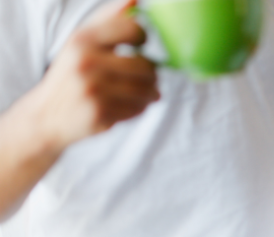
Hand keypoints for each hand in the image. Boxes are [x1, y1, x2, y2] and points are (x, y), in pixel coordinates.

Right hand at [30, 0, 158, 150]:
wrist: (48, 114)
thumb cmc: (71, 73)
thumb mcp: (82, 41)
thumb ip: (109, 20)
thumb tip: (136, 1)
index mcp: (82, 40)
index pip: (132, 29)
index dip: (142, 37)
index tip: (140, 45)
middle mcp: (86, 63)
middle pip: (145, 65)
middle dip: (151, 73)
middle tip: (146, 76)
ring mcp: (94, 90)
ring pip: (146, 89)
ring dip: (150, 92)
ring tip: (142, 92)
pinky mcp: (101, 113)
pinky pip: (138, 109)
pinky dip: (140, 107)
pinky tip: (130, 105)